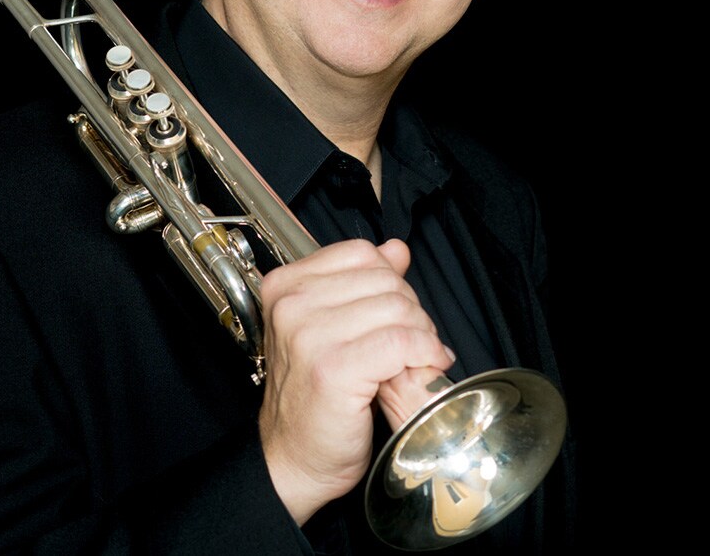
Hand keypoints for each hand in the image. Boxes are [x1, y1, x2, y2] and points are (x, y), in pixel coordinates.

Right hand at [257, 238, 453, 524]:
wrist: (292, 460)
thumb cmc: (312, 398)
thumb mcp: (332, 328)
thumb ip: (362, 284)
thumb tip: (395, 249)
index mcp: (285, 285)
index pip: (361, 255)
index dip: (391, 282)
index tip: (397, 315)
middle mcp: (291, 304)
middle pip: (384, 280)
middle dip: (412, 312)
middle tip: (414, 344)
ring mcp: (309, 335)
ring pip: (398, 309)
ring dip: (422, 335)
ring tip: (418, 359)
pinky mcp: (333, 368)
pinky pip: (401, 342)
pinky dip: (424, 354)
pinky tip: (424, 368)